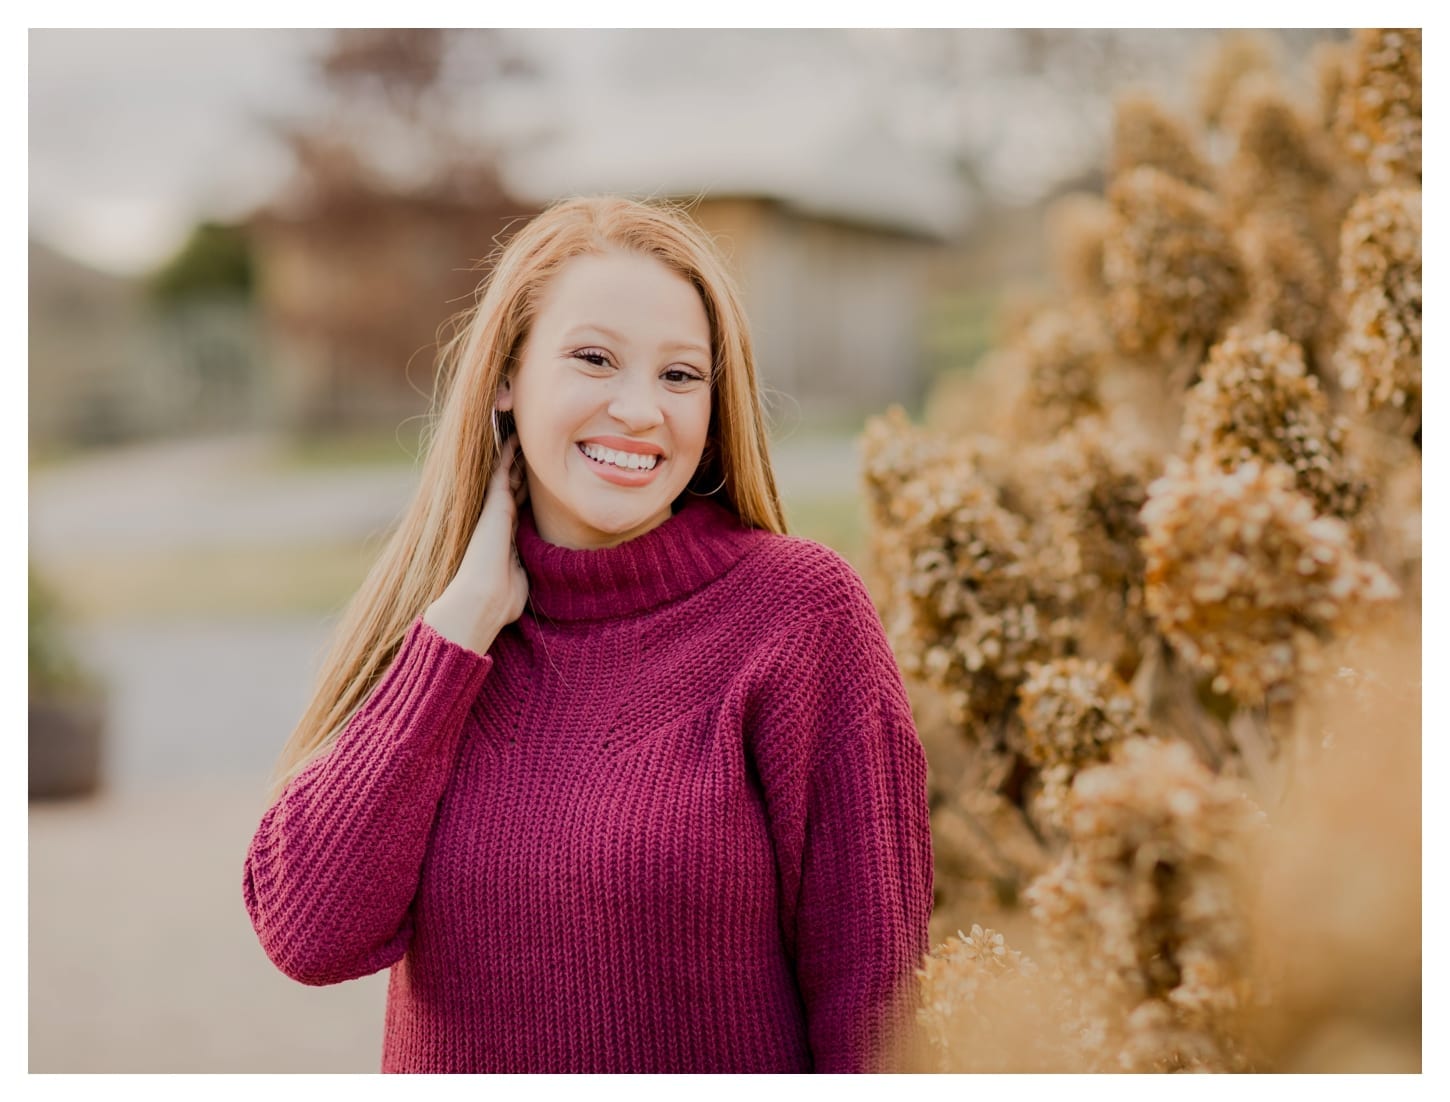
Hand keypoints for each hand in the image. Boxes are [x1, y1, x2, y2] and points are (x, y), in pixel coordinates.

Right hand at [423, 433, 529, 653]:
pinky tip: (515, 437)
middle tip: (534, 444)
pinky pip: (501, 472)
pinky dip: (507, 454)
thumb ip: (526, 567)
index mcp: (507, 536)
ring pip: (507, 475)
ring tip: (524, 433)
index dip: (529, 489)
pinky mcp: (494, 505)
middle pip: (514, 486)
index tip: (541, 476)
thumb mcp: (522, 578)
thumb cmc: (503, 598)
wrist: (483, 599)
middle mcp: (500, 520)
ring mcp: (496, 512)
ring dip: (516, 456)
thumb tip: (541, 572)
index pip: (520, 506)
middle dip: (523, 468)